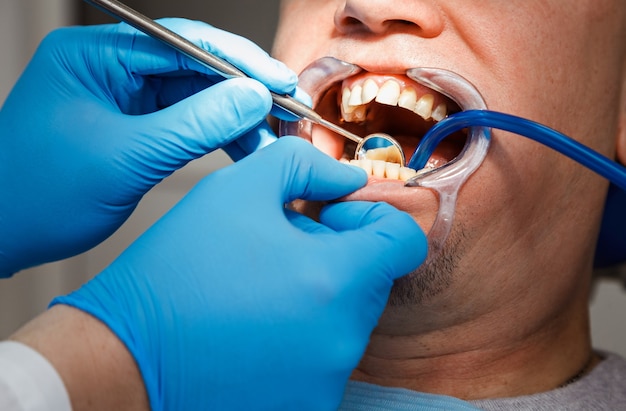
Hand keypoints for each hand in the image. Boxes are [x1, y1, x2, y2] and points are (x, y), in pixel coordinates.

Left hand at [0, 19, 297, 276]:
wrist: (4, 233)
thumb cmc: (38, 193)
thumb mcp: (124, 157)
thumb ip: (193, 125)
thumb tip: (251, 98)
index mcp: (96, 55)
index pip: (182, 44)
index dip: (239, 62)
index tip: (280, 82)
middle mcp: (113, 68)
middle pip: (196, 68)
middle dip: (244, 92)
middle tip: (286, 113)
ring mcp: (126, 98)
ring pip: (198, 97)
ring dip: (237, 119)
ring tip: (273, 141)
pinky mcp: (137, 126)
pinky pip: (189, 123)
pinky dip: (220, 137)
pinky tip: (247, 151)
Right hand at [52, 137, 426, 409]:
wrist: (127, 354)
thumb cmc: (178, 271)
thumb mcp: (238, 189)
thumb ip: (305, 166)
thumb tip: (346, 179)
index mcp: (336, 281)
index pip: (404, 242)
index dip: (372, 217)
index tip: (330, 215)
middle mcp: (341, 338)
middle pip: (374, 278)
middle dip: (338, 251)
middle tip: (282, 244)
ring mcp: (325, 379)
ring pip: (348, 314)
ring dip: (319, 290)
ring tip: (262, 281)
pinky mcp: (305, 404)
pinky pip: (324, 351)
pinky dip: (304, 329)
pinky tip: (256, 319)